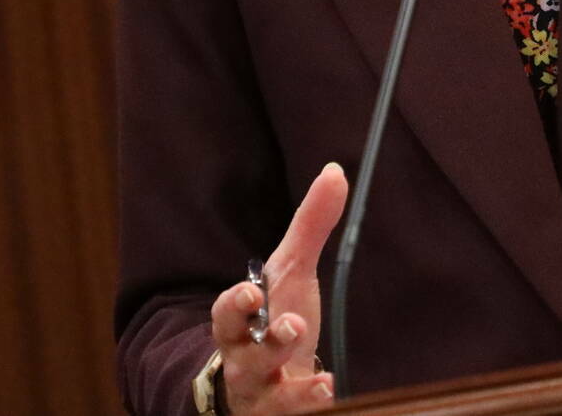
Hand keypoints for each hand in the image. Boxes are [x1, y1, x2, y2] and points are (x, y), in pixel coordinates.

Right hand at [211, 162, 346, 413]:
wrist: (258, 386)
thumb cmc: (273, 321)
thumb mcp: (290, 275)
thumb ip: (310, 226)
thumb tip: (336, 170)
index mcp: (239, 326)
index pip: (225, 314)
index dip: (235, 304)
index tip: (251, 292)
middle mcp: (244, 364)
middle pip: (245, 359)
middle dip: (267, 345)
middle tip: (292, 328)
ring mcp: (261, 398)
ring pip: (268, 400)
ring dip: (293, 394)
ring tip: (322, 385)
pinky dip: (308, 411)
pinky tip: (330, 396)